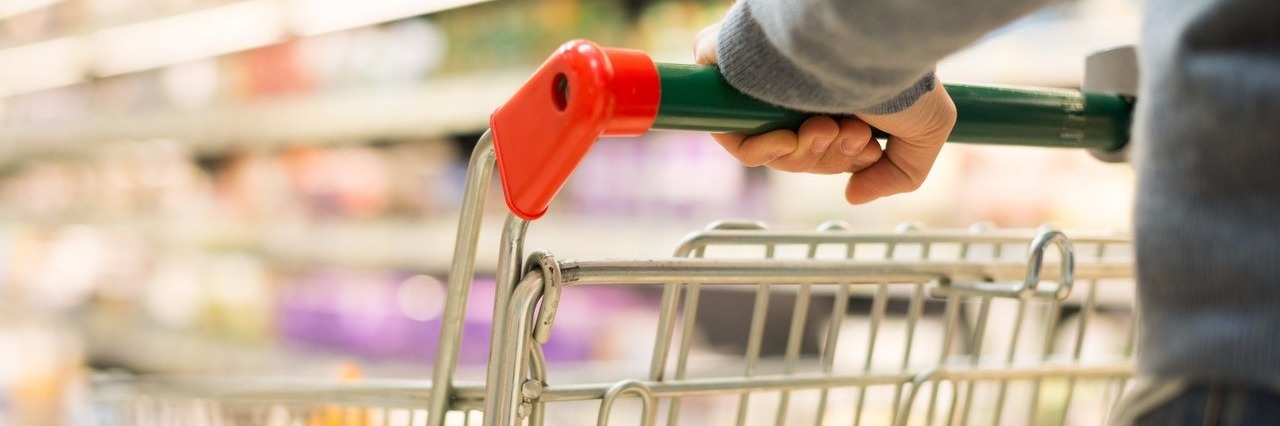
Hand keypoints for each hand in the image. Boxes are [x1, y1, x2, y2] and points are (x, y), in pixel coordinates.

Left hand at [695, 23, 956, 203]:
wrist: (864, 37)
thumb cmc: (898, 74)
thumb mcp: (927, 130)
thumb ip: (899, 173)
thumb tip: (853, 195)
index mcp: (835, 94)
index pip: (823, 146)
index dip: (842, 159)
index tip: (867, 148)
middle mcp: (798, 87)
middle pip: (797, 154)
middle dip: (828, 157)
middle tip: (851, 134)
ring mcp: (763, 83)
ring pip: (769, 150)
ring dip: (803, 154)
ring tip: (829, 127)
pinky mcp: (729, 76)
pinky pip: (732, 135)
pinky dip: (761, 150)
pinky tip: (790, 138)